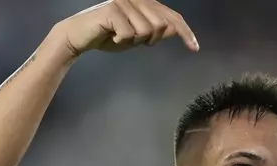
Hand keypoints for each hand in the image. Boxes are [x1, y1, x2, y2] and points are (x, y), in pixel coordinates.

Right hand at [51, 0, 198, 56]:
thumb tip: (173, 30)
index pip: (173, 18)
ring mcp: (126, 2)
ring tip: (120, 36)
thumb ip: (156, 32)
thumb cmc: (110, 35)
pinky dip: (121, 41)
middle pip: (161, 26)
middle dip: (150, 40)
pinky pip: (129, 34)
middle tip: (134, 41)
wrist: (81, 36)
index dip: (186, 33)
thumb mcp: (138, 37)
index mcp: (147, 4)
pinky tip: (112, 36)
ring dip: (134, 41)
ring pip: (146, 31)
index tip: (195, 49)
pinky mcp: (113, 9)